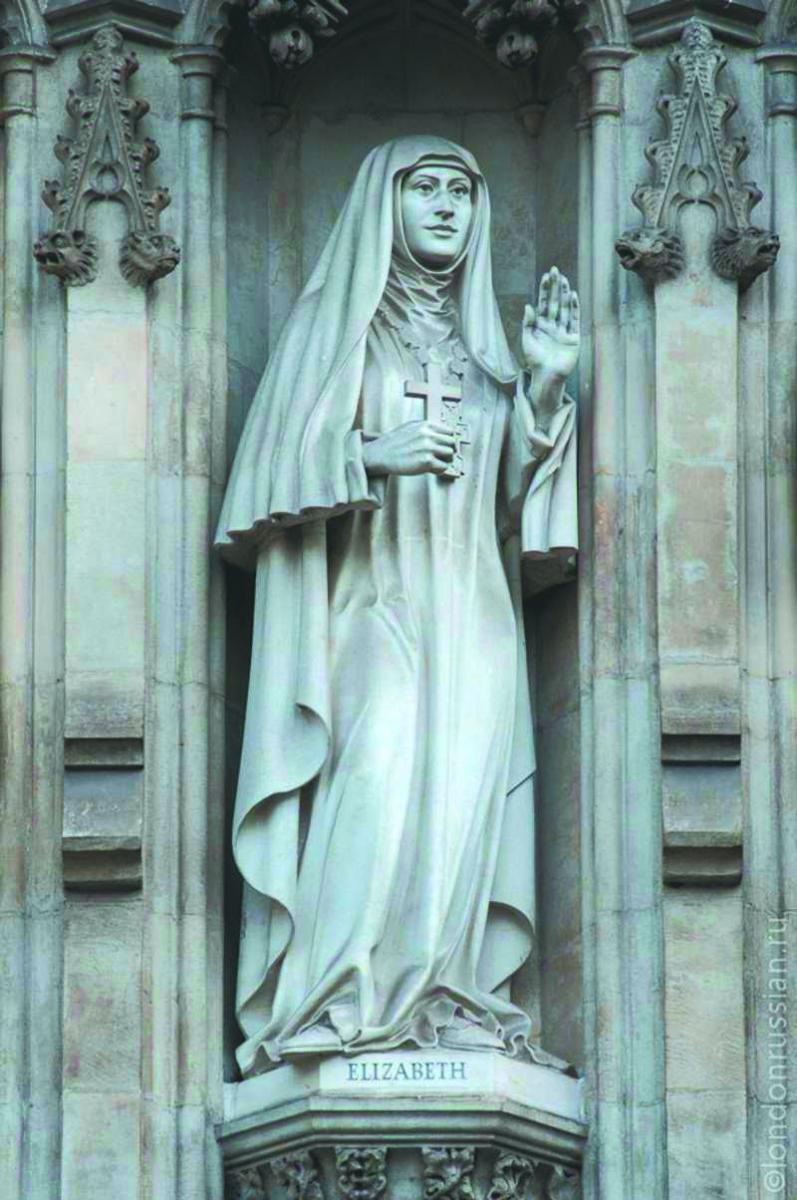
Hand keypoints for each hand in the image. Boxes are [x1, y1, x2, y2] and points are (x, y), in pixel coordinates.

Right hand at [362, 421, 455, 476]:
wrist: (379, 455)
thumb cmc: (393, 443)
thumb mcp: (410, 427)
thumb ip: (426, 429)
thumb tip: (441, 434)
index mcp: (426, 425)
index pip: (449, 432)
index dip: (448, 441)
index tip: (444, 447)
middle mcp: (428, 435)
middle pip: (452, 443)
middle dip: (448, 451)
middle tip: (441, 457)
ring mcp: (428, 448)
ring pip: (450, 454)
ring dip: (445, 461)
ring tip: (436, 464)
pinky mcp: (426, 462)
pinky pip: (444, 467)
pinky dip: (440, 470)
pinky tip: (432, 470)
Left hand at [520, 266, 579, 381]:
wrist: (546, 377)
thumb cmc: (535, 361)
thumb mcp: (527, 341)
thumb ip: (527, 323)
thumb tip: (528, 305)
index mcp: (541, 325)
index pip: (544, 303)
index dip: (545, 290)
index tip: (546, 276)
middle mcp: (553, 326)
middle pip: (555, 302)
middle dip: (555, 287)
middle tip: (556, 270)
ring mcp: (564, 331)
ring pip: (565, 308)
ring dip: (565, 294)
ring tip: (564, 280)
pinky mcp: (573, 338)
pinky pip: (574, 320)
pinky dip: (574, 308)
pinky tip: (573, 296)